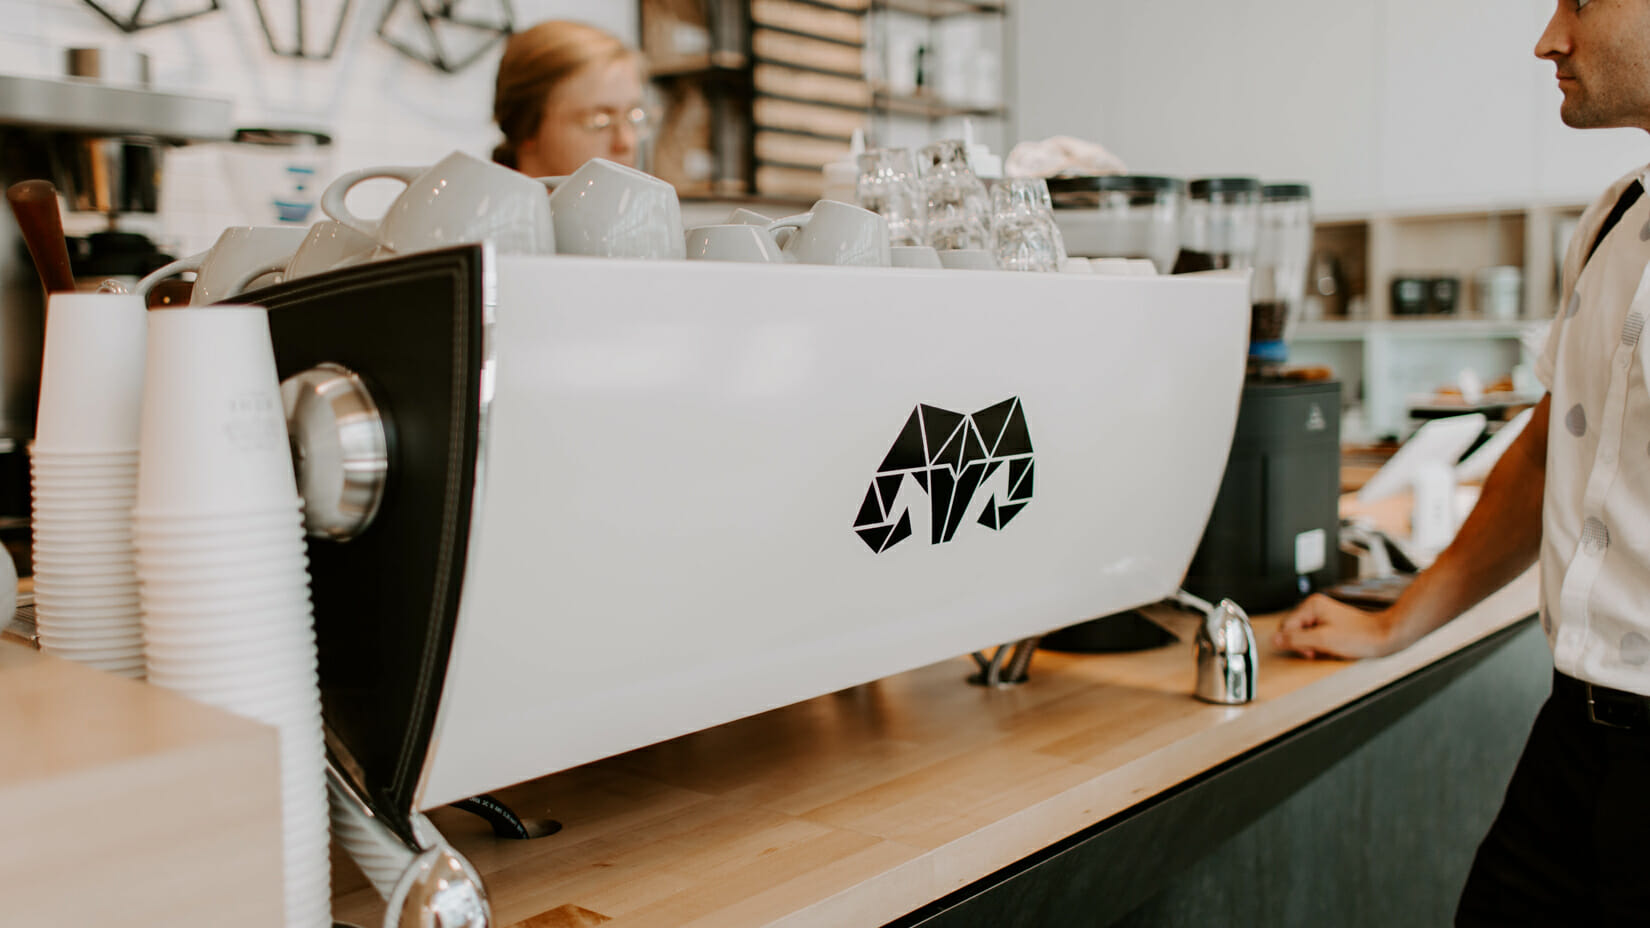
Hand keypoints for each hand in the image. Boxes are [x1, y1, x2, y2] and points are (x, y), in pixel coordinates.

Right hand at [1274, 594, 1402, 659]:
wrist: (1383, 637)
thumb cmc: (1360, 636)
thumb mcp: (1323, 640)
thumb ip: (1296, 639)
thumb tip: (1275, 640)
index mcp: (1312, 605)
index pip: (1286, 626)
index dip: (1295, 642)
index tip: (1310, 650)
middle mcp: (1315, 607)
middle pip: (1294, 630)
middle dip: (1304, 644)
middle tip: (1319, 651)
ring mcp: (1323, 615)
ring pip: (1304, 635)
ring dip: (1313, 646)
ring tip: (1329, 649)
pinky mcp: (1330, 624)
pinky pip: (1315, 636)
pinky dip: (1321, 645)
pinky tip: (1332, 648)